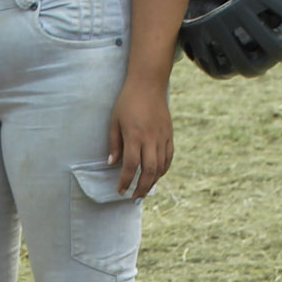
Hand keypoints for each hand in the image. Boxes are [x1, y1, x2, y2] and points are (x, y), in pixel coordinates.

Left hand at [107, 81, 173, 198]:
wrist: (148, 84)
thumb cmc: (127, 101)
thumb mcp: (115, 121)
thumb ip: (114, 144)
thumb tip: (112, 164)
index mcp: (134, 135)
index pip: (130, 166)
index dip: (125, 181)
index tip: (120, 191)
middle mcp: (150, 138)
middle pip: (149, 171)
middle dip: (141, 188)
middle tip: (134, 198)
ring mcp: (162, 137)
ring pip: (161, 167)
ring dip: (152, 182)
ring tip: (144, 190)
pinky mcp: (169, 134)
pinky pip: (168, 157)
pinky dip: (163, 170)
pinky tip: (156, 176)